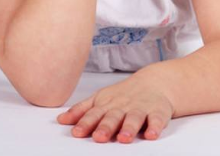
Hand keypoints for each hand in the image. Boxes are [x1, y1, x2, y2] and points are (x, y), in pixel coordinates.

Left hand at [56, 72, 174, 142]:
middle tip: (99, 137)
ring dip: (129, 128)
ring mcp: (141, 108)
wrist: (156, 82)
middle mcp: (123, 106)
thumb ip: (82, 110)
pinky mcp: (158, 112)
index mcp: (107, 104)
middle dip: (106, 127)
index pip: (94, 114)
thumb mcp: (101, 98)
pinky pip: (158, 120)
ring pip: (134, 118)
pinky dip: (156, 127)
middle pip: (114, 117)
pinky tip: (151, 134)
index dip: (86, 123)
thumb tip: (61, 120)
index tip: (77, 132)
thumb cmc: (124, 95)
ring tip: (124, 138)